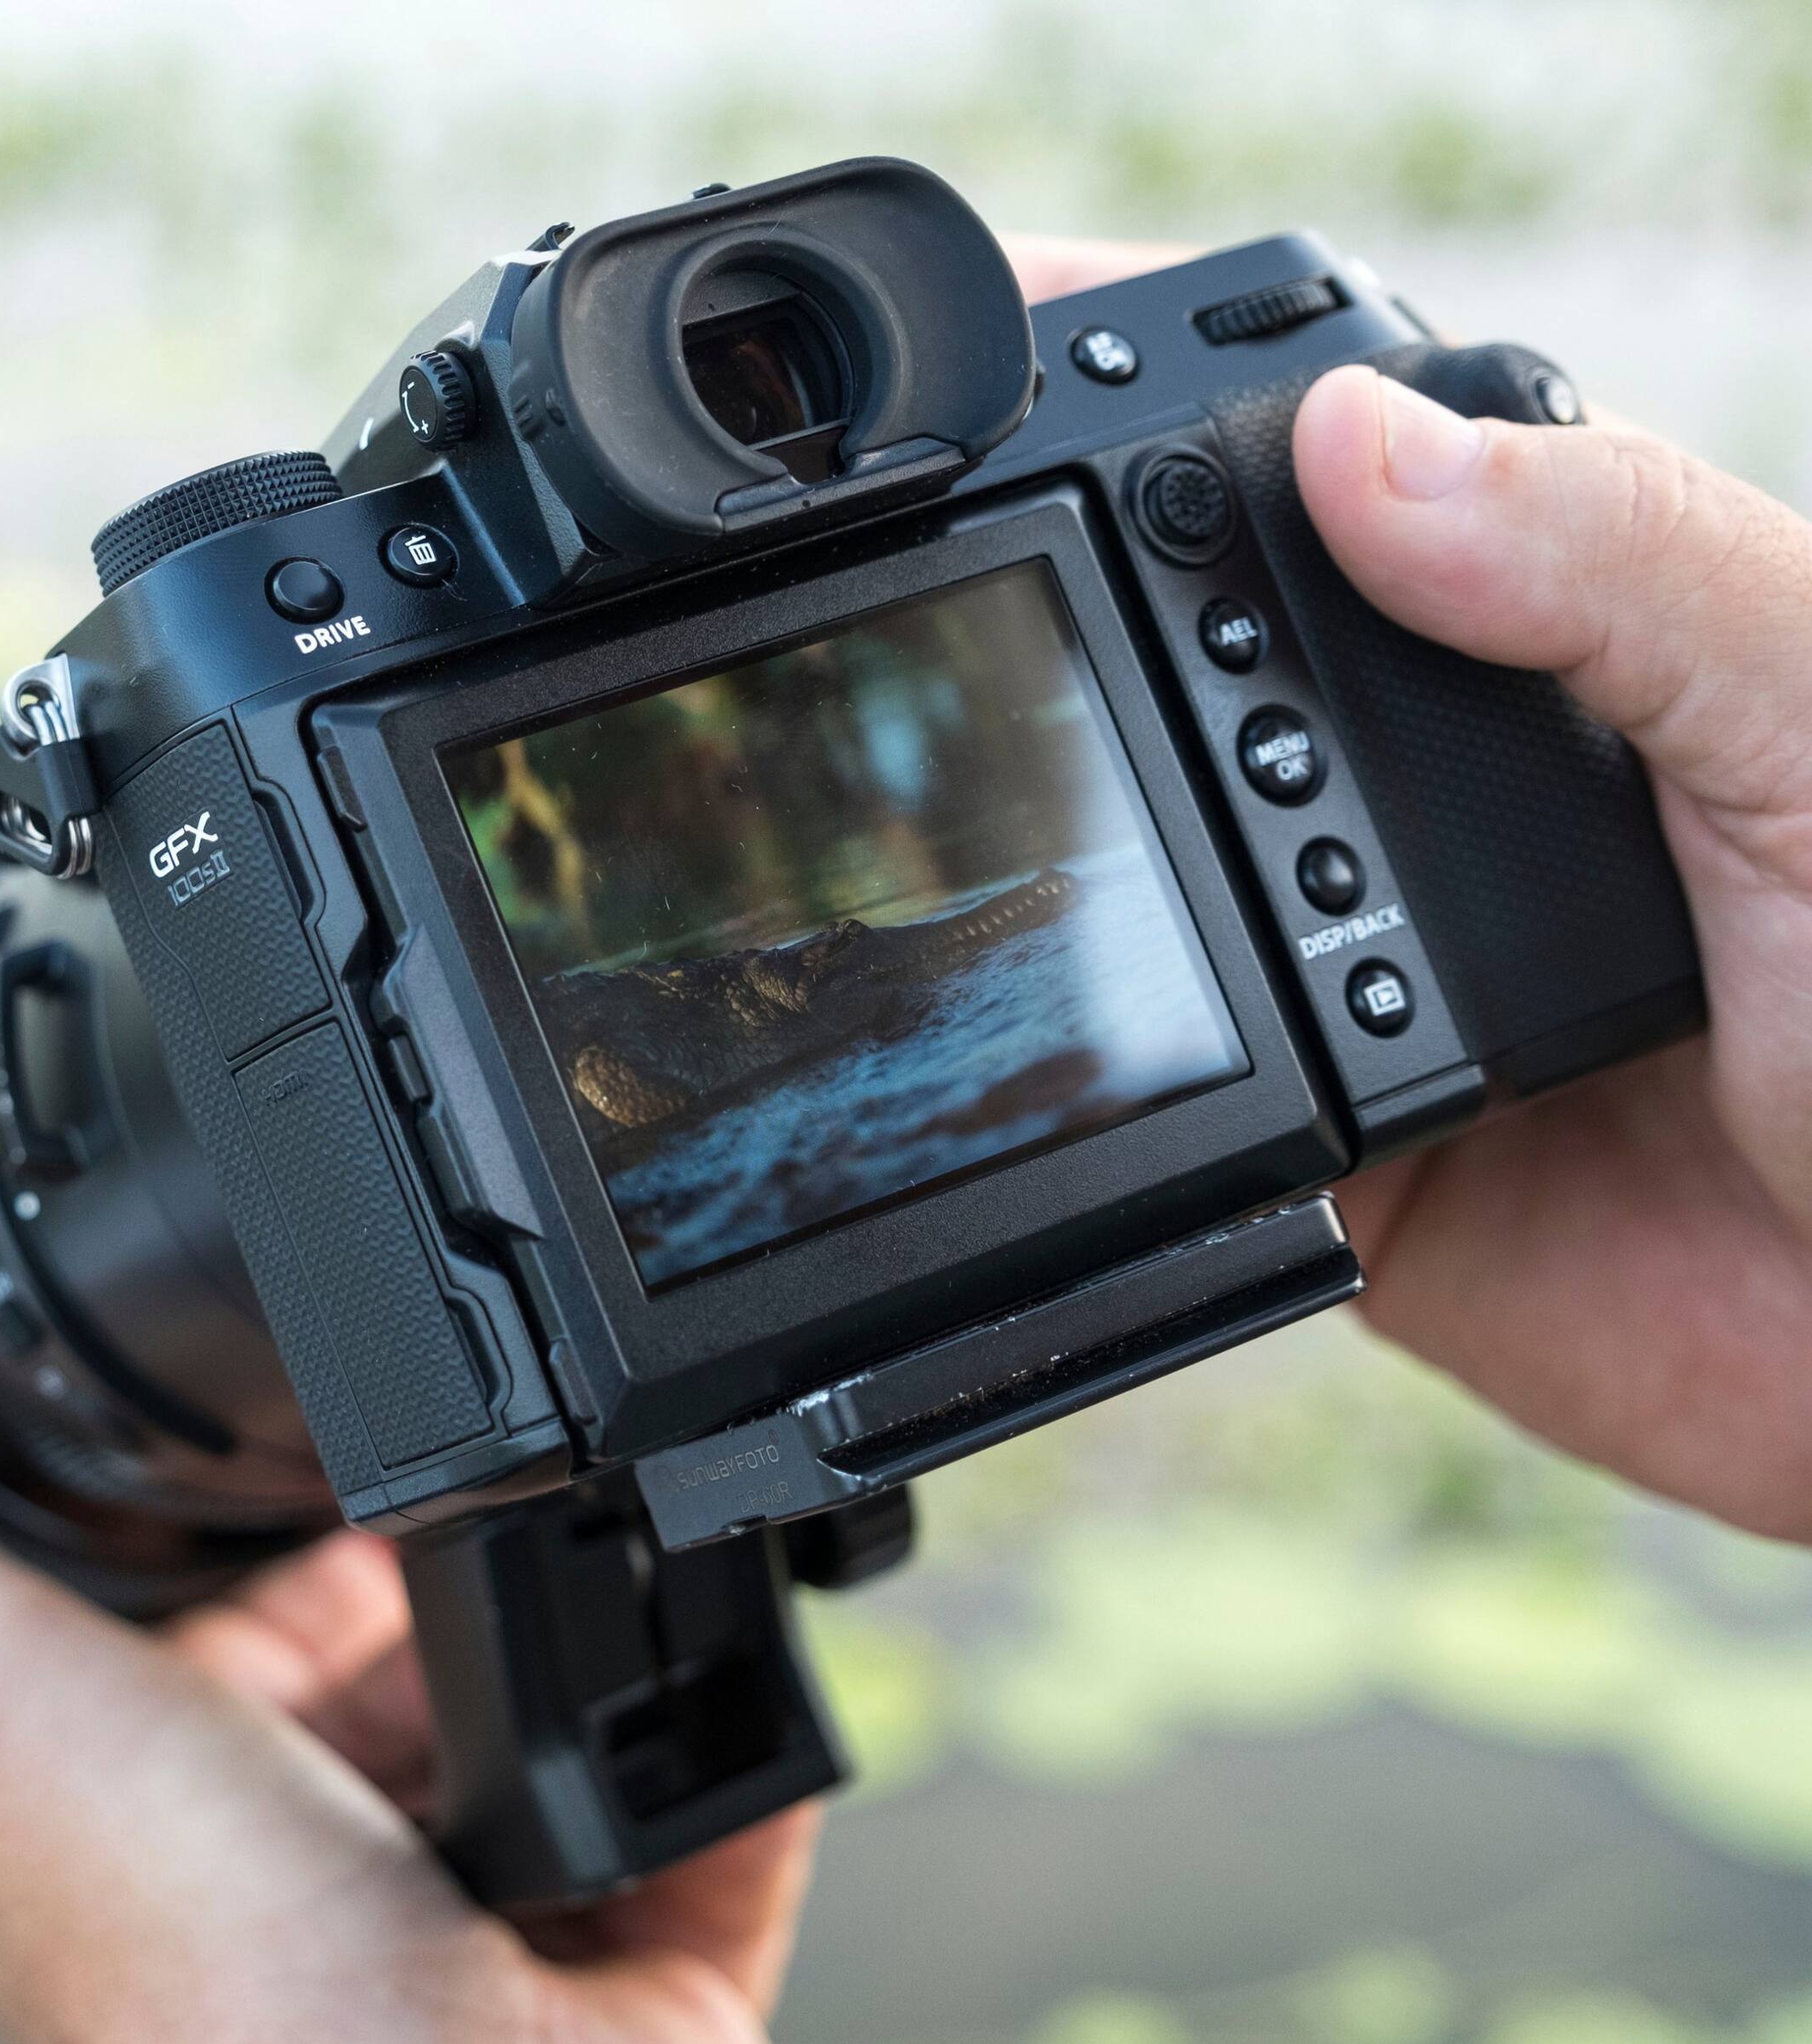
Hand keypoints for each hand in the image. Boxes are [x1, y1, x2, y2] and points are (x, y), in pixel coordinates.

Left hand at [0, 1330, 818, 2043]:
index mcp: (125, 1811)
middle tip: (492, 1454)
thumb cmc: (221, 2010)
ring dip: (587, 1633)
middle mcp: (287, 1877)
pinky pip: (711, 1826)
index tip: (297, 1398)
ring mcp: (466, 1936)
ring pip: (541, 1732)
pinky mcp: (630, 1982)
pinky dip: (738, 1750)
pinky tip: (744, 1660)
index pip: (175, 1624)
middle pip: (369, 1666)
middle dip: (436, 1559)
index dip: (238, 1514)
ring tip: (614, 1534)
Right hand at [1015, 240, 1811, 1537]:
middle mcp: (1434, 787)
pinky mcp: (1332, 1164)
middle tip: (917, 622)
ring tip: (963, 825)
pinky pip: (1160, 1114)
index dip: (1142, 415)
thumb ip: (1617, 561)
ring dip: (1052, 861)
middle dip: (1036, 637)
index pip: (1315, 473)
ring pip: (1137, 881)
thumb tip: (1348, 438)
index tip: (979, 388)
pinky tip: (1051, 1039)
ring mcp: (1363, 971)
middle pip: (1171, 668)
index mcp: (1561, 626)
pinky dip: (1093, 1088)